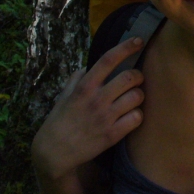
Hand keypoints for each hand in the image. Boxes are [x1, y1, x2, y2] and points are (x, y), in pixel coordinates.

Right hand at [31, 37, 146, 181]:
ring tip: (132, 99)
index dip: (126, 47)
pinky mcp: (113, 135)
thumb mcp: (64, 96)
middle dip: (138, 75)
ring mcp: (105, 117)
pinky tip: (131, 116)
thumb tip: (87, 67)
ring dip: (139, 95)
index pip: (108, 59)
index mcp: (84, 86)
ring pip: (137, 97)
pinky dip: (137, 115)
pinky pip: (137, 118)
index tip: (138, 40)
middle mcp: (96, 99)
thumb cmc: (59, 121)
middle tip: (136, 79)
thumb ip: (76, 79)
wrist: (54, 153)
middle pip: (130, 77)